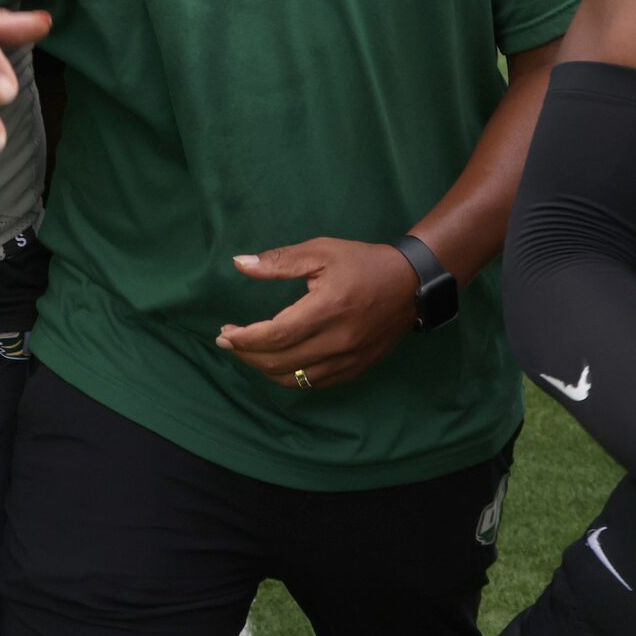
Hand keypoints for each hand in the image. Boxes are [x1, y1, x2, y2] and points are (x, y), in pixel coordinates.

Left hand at [217, 238, 420, 390]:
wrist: (410, 285)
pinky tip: (276, 361)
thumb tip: (239, 264)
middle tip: (228, 340)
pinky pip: (313, 384)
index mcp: (328, 309)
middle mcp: (338, 341)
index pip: (276, 335)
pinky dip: (288, 377)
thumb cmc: (362, 263)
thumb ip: (279, 261)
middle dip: (246, 354)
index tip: (225, 333)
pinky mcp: (355, 370)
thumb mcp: (321, 252)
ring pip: (294, 379)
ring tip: (248, 351)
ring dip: (264, 369)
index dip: (245, 339)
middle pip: (279, 362)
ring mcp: (348, 360)